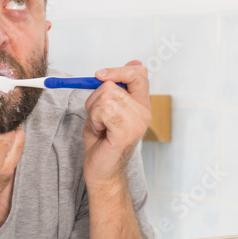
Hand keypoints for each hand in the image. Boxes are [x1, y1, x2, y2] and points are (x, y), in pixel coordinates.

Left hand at [82, 60, 150, 191]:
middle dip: (95, 98)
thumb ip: (111, 89)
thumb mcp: (104, 109)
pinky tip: (100, 132)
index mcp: (141, 105)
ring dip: (93, 111)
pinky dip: (94, 119)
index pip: (139, 73)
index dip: (119, 69)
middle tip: (98, 118)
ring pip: (106, 96)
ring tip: (100, 127)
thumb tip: (123, 66)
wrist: (101, 172)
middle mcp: (143, 112)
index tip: (99, 75)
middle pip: (113, 85)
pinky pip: (104, 110)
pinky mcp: (127, 132)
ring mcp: (137, 123)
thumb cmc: (101, 142)